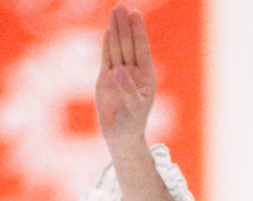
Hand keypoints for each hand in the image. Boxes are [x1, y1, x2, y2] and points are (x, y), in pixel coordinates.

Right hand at [95, 5, 155, 150]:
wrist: (120, 134)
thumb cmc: (132, 123)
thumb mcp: (134, 106)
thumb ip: (128, 88)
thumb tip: (119, 70)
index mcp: (146, 76)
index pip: (142, 49)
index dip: (138, 31)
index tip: (135, 14)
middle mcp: (133, 72)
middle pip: (129, 44)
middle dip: (126, 26)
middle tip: (121, 7)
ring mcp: (119, 73)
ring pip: (117, 47)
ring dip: (116, 29)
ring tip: (115, 11)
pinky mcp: (106, 77)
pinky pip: (107, 56)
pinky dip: (107, 44)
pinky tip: (108, 30)